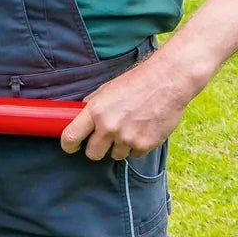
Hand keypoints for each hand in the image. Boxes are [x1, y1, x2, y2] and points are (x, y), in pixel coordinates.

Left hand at [59, 49, 197, 159]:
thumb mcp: (107, 89)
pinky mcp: (145, 145)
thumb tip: (79, 117)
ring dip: (119, 146)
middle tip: (103, 140)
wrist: (168, 81)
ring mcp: (128, 138)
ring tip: (129, 128)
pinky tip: (142, 129)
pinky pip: (134, 154)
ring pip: (115, 155)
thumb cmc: (137, 82)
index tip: (71, 147)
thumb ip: (92, 105)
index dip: (68, 145)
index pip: (71, 137)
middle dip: (96, 148)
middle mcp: (109, 127)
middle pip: (93, 154)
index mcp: (96, 111)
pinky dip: (136, 146)